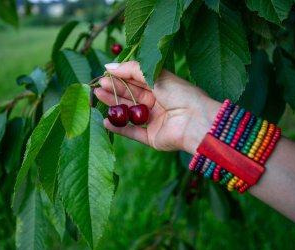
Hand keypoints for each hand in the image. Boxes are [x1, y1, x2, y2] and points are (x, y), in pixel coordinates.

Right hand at [94, 61, 220, 153]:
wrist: (196, 121)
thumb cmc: (180, 94)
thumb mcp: (155, 75)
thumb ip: (132, 70)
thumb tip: (109, 66)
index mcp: (162, 87)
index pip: (137, 81)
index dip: (121, 77)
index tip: (104, 75)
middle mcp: (159, 103)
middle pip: (132, 96)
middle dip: (115, 90)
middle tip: (97, 86)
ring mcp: (155, 121)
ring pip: (130, 114)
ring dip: (114, 106)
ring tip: (98, 97)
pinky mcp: (153, 138)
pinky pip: (133, 133)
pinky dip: (120, 128)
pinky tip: (106, 121)